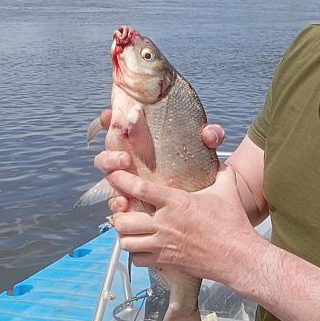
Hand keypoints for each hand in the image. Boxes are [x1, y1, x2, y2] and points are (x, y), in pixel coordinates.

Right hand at [93, 109, 225, 211]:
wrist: (211, 194)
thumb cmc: (204, 166)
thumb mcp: (208, 147)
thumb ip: (211, 136)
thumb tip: (209, 134)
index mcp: (144, 144)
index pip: (120, 128)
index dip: (109, 121)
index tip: (109, 115)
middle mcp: (133, 164)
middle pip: (108, 157)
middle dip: (110, 156)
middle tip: (125, 158)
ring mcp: (132, 185)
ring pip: (111, 180)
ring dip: (112, 179)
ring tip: (121, 179)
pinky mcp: (135, 205)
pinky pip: (118, 204)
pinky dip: (117, 203)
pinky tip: (124, 202)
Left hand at [108, 166, 258, 281]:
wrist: (237, 256)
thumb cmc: (233, 224)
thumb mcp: (227, 191)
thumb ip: (222, 174)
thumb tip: (224, 164)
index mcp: (177, 203)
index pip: (140, 189)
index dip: (122, 181)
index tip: (113, 176)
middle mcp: (165, 224)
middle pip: (124, 220)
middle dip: (120, 215)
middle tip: (125, 211)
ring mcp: (163, 245)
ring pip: (126, 242)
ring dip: (125, 236)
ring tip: (132, 230)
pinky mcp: (166, 261)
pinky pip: (138, 260)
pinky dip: (136, 254)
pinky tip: (144, 247)